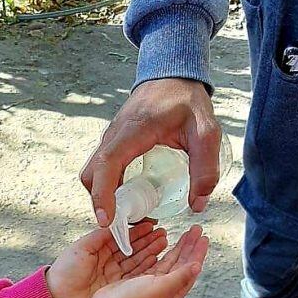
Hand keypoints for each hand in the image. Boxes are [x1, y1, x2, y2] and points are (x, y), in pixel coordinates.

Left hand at [46, 221, 168, 297]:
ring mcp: (112, 275)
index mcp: (97, 249)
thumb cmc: (65, 272)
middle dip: (147, 240)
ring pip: (135, 261)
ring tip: (163, 242)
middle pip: (131, 249)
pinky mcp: (116, 288)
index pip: (121, 237)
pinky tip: (157, 259)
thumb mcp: (82, 248)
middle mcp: (107, 262)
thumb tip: (114, 222)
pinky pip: (134, 275)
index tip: (150, 224)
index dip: (136, 231)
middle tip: (162, 233)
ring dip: (150, 251)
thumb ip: (100, 235)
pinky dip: (146, 267)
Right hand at [80, 78, 220, 226]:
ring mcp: (110, 138)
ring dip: (104, 196)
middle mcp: (113, 135)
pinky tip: (130, 197)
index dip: (102, 195)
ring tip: (131, 213)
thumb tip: (197, 204)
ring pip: (93, 173)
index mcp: (132, 132)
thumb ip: (205, 167)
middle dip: (100, 202)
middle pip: (91, 174)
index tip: (106, 220)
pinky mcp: (113, 142)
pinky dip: (108, 186)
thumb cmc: (187, 100)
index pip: (106, 166)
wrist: (172, 73)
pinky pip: (101, 168)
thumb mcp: (206, 132)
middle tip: (124, 224)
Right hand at [89, 225, 208, 297]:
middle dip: (189, 245)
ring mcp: (151, 284)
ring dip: (177, 247)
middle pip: (182, 263)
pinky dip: (160, 251)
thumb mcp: (161, 288)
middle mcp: (164, 288)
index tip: (203, 237)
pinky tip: (162, 245)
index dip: (197, 252)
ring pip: (169, 261)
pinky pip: (154, 262)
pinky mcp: (138, 280)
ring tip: (183, 234)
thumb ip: (180, 276)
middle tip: (195, 230)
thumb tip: (198, 266)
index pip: (190, 268)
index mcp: (173, 292)